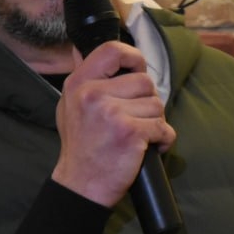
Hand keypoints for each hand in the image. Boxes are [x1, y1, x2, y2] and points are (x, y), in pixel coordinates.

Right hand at [51, 41, 175, 206]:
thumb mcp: (70, 105)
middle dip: (147, 101)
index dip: (133, 57)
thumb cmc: (81, 146)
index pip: (112, 50)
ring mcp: (112, 113)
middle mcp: (93, 95)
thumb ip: (83, 79)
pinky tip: (150, 147)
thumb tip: (80, 48)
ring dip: (155, 122)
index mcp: (79, 84)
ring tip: (138, 136)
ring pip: (156, 105)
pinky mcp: (130, 133)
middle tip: (135, 119)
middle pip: (144, 81)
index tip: (138, 71)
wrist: (80, 185)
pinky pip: (164, 127)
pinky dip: (163, 139)